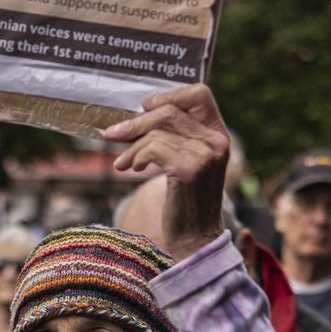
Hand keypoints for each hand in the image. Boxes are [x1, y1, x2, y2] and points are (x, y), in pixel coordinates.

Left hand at [103, 84, 230, 261]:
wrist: (194, 238)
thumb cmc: (184, 198)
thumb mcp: (186, 160)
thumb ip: (175, 135)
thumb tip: (136, 113)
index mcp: (218, 134)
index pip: (200, 93)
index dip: (169, 95)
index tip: (144, 107)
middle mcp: (217, 141)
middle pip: (169, 111)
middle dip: (136, 122)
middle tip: (112, 134)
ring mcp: (206, 155)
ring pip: (157, 130)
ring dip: (132, 146)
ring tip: (124, 162)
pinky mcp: (190, 169)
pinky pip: (153, 147)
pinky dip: (136, 156)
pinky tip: (131, 168)